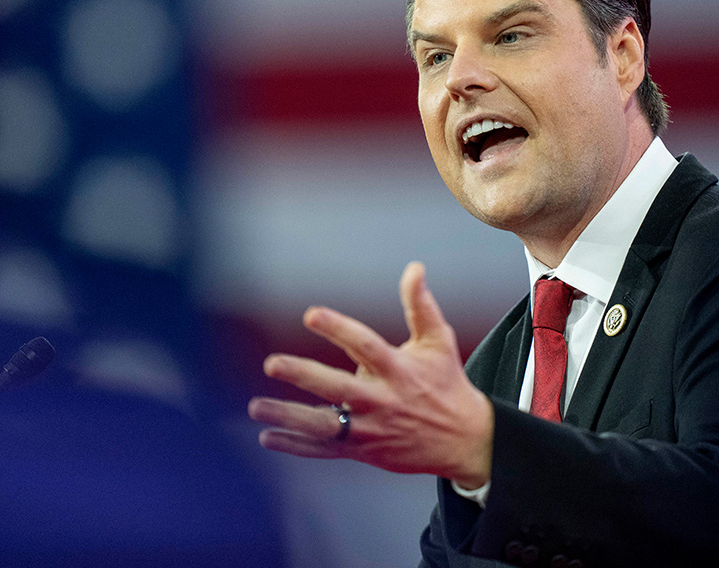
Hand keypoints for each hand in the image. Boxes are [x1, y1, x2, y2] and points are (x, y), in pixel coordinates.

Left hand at [248, 262, 493, 486]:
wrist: (464, 441)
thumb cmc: (446, 383)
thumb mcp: (438, 342)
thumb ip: (421, 305)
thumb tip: (414, 267)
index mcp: (399, 370)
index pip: (365, 346)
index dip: (338, 328)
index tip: (311, 314)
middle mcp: (383, 401)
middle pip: (338, 388)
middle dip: (304, 376)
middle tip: (272, 363)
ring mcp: (372, 430)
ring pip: (325, 425)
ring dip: (289, 417)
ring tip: (255, 406)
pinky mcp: (364, 451)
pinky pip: (324, 450)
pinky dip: (295, 445)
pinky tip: (266, 437)